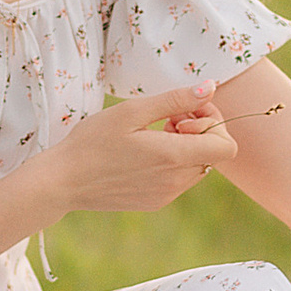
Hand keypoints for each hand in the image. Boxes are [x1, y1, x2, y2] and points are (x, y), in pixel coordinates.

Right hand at [41, 85, 237, 218]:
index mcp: (174, 157)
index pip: (227, 146)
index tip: (187, 111)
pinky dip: (173, 162)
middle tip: (168, 118)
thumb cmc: (93, 141)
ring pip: (198, 167)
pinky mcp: (155, 203)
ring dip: (186, 146)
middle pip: (214, 155)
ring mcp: (166, 196)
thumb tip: (210, 87)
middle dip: (199, 131)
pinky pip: (180, 180)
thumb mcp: (133, 111)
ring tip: (154, 133)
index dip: (215, 122)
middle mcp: (176, 182)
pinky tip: (145, 152)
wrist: (63, 181)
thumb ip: (176, 100)